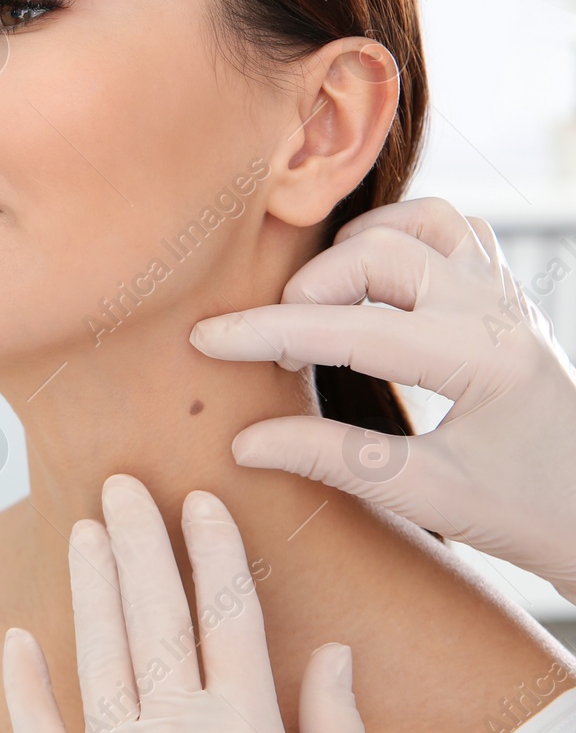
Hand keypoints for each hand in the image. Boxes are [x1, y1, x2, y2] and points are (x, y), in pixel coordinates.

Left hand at [3, 474, 368, 732]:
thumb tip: (336, 655)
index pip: (230, 623)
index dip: (217, 556)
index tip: (202, 501)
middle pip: (157, 622)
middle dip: (141, 548)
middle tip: (121, 485)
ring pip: (100, 660)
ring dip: (90, 591)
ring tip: (82, 530)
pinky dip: (25, 691)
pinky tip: (15, 638)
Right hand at [189, 197, 575, 602]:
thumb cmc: (527, 512)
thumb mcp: (427, 494)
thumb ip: (333, 458)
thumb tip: (245, 441)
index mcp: (482, 359)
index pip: (351, 329)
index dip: (266, 333)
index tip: (205, 339)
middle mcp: (498, 309)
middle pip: (379, 252)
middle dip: (310, 289)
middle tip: (278, 342)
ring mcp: (507, 293)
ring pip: (419, 220)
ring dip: (357, 250)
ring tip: (324, 302)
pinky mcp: (506, 292)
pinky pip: (451, 228)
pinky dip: (400, 238)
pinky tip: (372, 287)